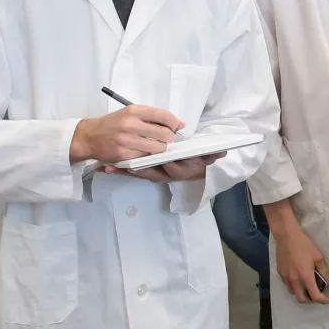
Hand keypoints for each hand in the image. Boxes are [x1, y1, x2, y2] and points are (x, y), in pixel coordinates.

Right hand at [70, 105, 183, 162]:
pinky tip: (143, 152)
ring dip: (160, 149)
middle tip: (164, 138)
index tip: (174, 127)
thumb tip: (180, 124)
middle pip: (164, 133)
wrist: (89, 137)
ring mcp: (127, 140)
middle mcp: (130, 124)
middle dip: (169, 137)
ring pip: (158, 148)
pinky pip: (146, 157)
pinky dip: (148, 156)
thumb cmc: (113, 124)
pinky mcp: (124, 154)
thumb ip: (153, 117)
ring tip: (154, 146)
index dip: (173, 123)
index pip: (163, 115)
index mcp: (133, 111)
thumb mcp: (130, 114)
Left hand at [98, 152, 222, 182]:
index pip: (170, 170)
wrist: (192, 170)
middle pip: (149, 173)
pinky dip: (119, 170)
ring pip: (138, 173)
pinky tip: (106, 167)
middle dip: (136, 169)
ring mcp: (154, 175)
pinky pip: (132, 172)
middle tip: (122, 163)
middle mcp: (165, 175)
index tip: (154, 161)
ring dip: (123, 170)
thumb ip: (211, 155)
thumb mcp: (204, 158)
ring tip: (109, 166)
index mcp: (179, 170)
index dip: (162, 166)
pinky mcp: (145, 173)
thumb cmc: (196, 161)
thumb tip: (221, 153)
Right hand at [272, 205, 328, 303]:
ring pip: (294, 293)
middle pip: (302, 299)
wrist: (287, 236)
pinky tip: (299, 279)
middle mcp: (294, 281)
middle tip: (318, 295)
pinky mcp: (280, 273)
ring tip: (308, 286)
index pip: (315, 296)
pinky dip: (295, 286)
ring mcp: (286, 278)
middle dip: (311, 300)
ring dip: (302, 293)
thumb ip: (324, 271)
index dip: (323, 300)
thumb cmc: (304, 245)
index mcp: (305, 277)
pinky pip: (288, 285)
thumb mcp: (318, 257)